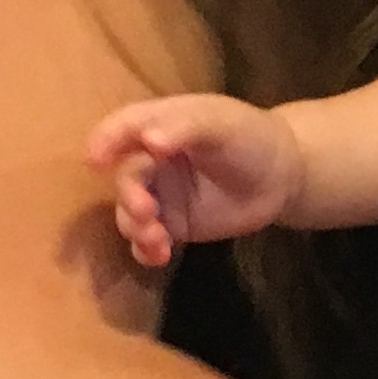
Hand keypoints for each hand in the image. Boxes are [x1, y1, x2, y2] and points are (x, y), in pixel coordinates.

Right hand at [84, 94, 301, 267]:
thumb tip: (150, 141)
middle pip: (126, 178)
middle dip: (129, 197)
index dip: (105, 141)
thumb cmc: (249, 136)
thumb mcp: (220, 122)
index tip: (95, 160)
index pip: (123, 128)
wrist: (282, 175)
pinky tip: (160, 256)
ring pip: (131, 213)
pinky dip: (146, 249)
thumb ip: (186, 127)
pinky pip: (147, 240)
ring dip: (136, 227)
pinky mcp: (173, 225)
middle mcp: (152, 160)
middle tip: (146, 210)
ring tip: (157, 239)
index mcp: (159, 124)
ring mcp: (161, 195)